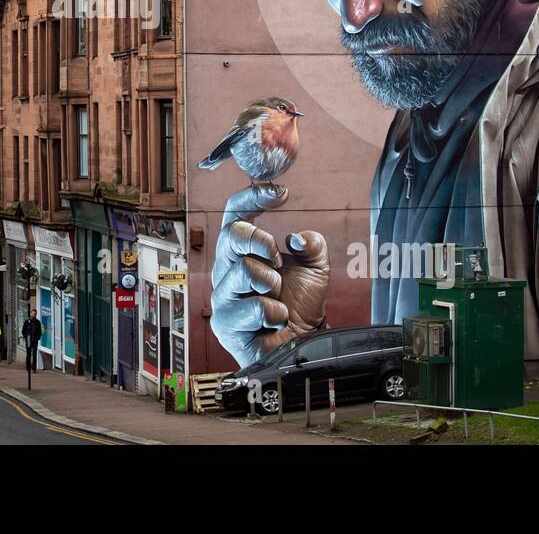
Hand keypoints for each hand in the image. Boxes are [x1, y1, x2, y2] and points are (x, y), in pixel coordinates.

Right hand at [209, 185, 329, 368]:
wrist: (303, 345)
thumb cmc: (300, 306)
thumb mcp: (315, 269)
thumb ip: (312, 246)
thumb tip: (297, 238)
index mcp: (241, 253)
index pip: (235, 216)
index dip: (252, 198)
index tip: (280, 194)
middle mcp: (226, 271)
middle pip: (232, 236)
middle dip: (262, 242)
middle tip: (278, 259)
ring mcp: (223, 298)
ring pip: (244, 270)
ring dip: (272, 283)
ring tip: (278, 298)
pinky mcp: (226, 324)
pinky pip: (254, 307)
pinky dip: (276, 314)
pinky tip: (276, 322)